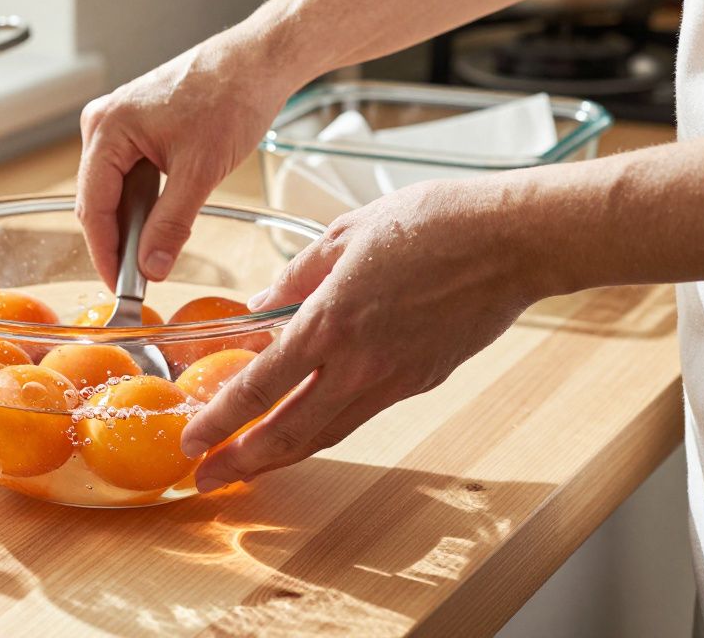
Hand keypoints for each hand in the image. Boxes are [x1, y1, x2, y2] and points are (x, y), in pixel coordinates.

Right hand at [76, 34, 295, 287]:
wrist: (259, 61)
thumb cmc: (231, 97)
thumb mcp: (201, 171)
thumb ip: (171, 223)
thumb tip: (150, 266)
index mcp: (107, 128)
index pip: (92, 204)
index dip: (105, 251)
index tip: (119, 286)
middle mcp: (103, 123)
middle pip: (98, 198)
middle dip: (118, 241)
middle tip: (138, 280)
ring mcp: (118, 123)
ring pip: (115, 189)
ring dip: (132, 223)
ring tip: (152, 256)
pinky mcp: (137, 126)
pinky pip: (130, 175)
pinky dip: (144, 203)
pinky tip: (160, 223)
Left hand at [180, 176, 548, 491]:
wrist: (511, 240)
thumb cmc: (432, 224)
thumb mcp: (344, 235)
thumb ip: (295, 277)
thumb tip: (261, 308)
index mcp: (330, 322)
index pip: (259, 386)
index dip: (220, 420)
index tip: (193, 439)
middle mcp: (359, 363)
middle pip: (289, 431)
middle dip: (242, 461)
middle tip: (209, 479)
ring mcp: (393, 379)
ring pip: (327, 433)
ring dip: (282, 456)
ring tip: (249, 467)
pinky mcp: (421, 381)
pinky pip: (361, 413)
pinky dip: (325, 428)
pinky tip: (306, 426)